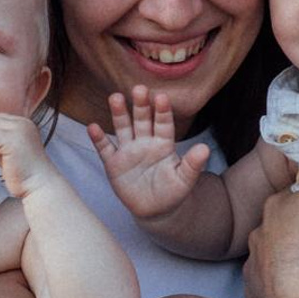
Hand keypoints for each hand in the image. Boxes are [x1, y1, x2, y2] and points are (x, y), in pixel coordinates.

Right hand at [88, 88, 211, 220]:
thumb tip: (205, 149)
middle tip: (140, 88)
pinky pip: (105, 149)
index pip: (164, 124)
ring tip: (115, 97)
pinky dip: (98, 139)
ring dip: (119, 114)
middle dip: (141, 105)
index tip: (162, 97)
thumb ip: (193, 164)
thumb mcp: (185, 179)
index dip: (163, 111)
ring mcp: (128, 151)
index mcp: (164, 144)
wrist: (155, 209)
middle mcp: (145, 142)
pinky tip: (92, 127)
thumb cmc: (172, 191)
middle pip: (142, 120)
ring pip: (123, 128)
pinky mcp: (114, 164)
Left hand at [243, 183, 298, 297]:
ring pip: (267, 259)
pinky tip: (291, 292)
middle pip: (276, 229)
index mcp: (274, 208)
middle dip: (290, 234)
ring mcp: (253, 265)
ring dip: (281, 262)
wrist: (298, 292)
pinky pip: (265, 288)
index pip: (289, 199)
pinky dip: (275, 288)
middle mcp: (258, 234)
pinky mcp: (254, 293)